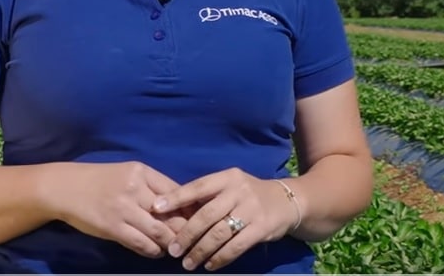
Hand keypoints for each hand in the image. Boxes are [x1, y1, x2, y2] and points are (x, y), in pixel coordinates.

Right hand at [46, 161, 190, 258]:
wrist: (65, 188)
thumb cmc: (99, 181)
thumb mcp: (128, 175)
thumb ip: (152, 187)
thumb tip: (180, 205)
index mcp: (142, 172)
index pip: (177, 190)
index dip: (190, 207)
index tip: (200, 219)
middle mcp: (136, 188)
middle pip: (172, 212)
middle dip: (185, 228)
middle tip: (193, 238)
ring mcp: (124, 208)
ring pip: (159, 230)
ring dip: (171, 242)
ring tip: (176, 248)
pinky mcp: (112, 227)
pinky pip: (141, 243)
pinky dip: (153, 250)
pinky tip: (157, 252)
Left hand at [153, 167, 297, 270]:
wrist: (287, 201)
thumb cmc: (249, 194)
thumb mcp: (231, 186)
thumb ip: (208, 196)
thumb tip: (174, 212)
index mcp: (227, 177)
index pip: (198, 186)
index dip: (176, 197)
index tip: (156, 208)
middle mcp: (239, 191)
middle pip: (206, 215)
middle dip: (186, 234)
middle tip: (172, 249)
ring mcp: (251, 209)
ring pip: (219, 233)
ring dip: (200, 251)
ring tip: (187, 263)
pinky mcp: (261, 228)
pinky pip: (236, 246)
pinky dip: (220, 258)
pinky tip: (209, 265)